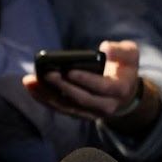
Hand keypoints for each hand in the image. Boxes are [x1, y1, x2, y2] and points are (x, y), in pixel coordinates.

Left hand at [24, 39, 159, 134]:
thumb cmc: (124, 68)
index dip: (85, 79)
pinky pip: (59, 107)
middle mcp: (105, 105)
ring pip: (66, 106)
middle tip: (46, 73)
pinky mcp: (77, 113)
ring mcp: (90, 112)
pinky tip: (31, 86)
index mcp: (119, 90)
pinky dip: (43, 98)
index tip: (69, 71)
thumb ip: (121, 50)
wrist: (124, 94)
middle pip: (80, 98)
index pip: (101, 87)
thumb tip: (105, 48)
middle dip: (62, 86)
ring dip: (47, 94)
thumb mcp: (130, 55)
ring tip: (31, 81)